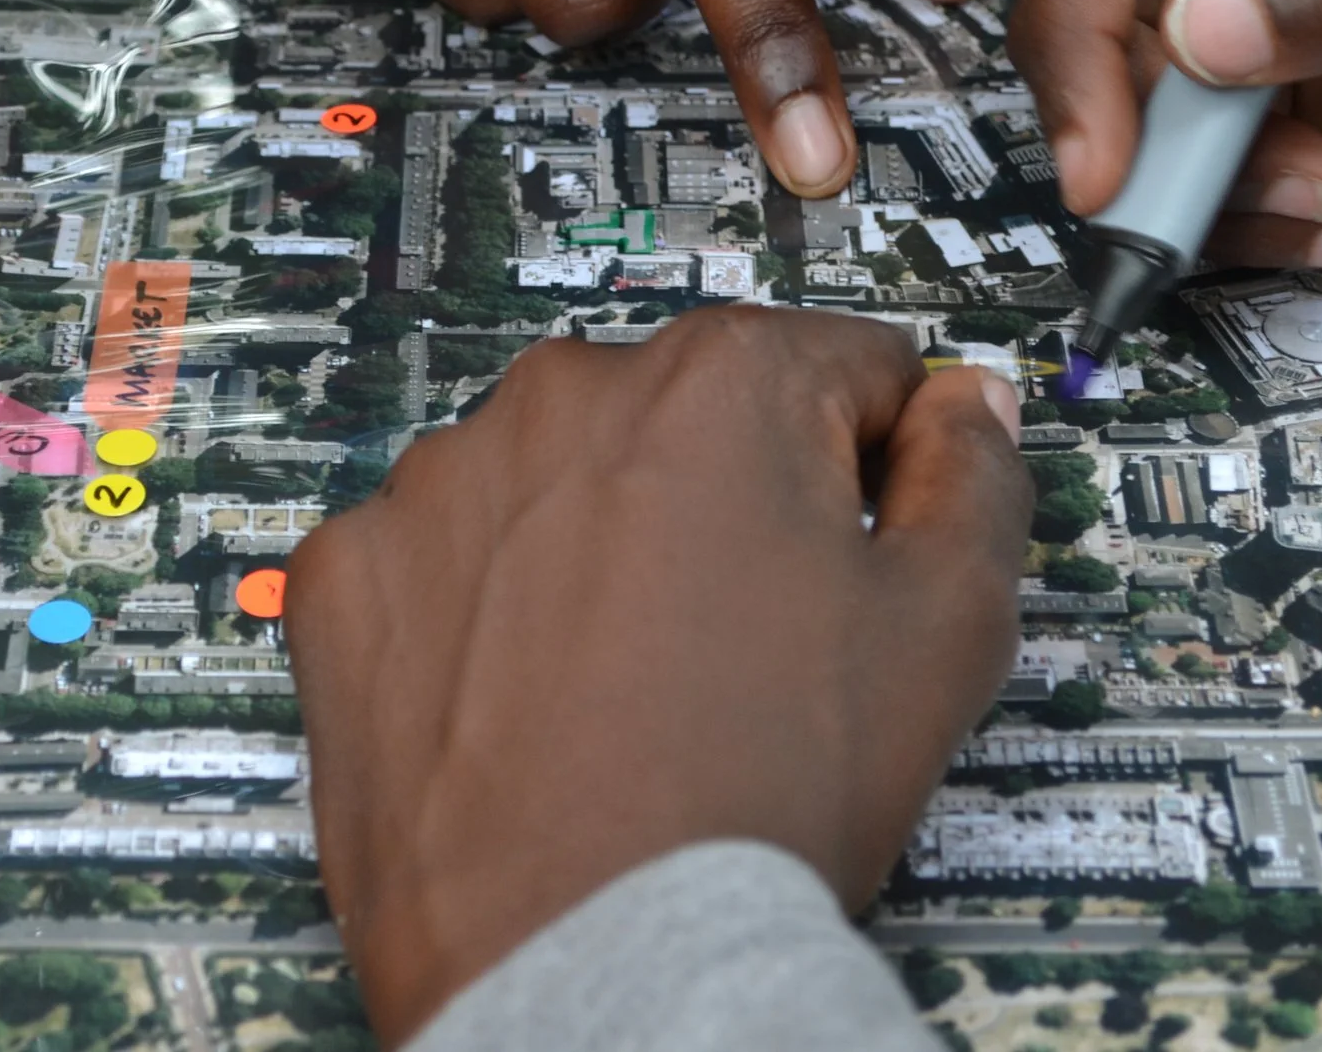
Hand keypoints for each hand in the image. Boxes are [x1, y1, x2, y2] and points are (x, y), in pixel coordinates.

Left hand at [283, 310, 1026, 1043]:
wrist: (584, 954)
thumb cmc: (751, 798)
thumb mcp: (943, 631)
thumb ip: (975, 480)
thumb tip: (963, 407)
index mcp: (714, 382)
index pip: (838, 367)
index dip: (870, 460)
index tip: (853, 538)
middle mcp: (557, 398)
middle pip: (682, 414)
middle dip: (721, 497)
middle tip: (741, 634)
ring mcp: (432, 484)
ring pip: (550, 480)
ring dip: (588, 543)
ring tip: (626, 681)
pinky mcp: (346, 572)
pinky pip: (432, 557)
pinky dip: (474, 610)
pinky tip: (522, 697)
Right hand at [1010, 0, 1321, 274]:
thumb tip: (1199, 31)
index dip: (1077, 50)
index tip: (1107, 166)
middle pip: (1111, 44)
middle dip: (1185, 149)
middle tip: (1267, 201)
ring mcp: (1250, 1)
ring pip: (1171, 130)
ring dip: (1258, 201)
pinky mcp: (1289, 80)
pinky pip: (1245, 169)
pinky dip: (1314, 212)